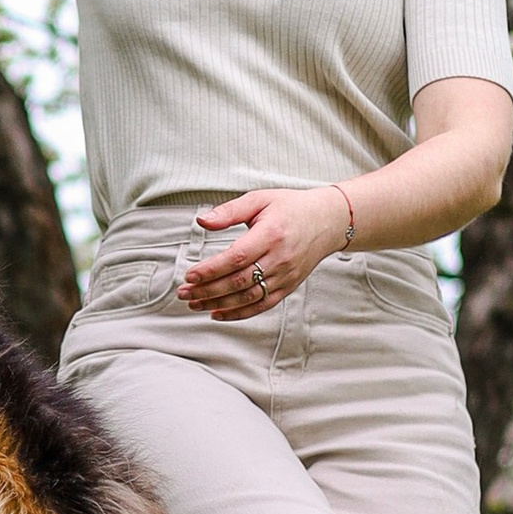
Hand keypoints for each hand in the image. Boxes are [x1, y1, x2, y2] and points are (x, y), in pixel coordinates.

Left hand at [177, 186, 354, 317]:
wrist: (328, 221)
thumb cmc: (290, 207)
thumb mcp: (259, 199)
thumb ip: (229, 211)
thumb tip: (201, 220)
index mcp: (271, 234)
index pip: (236, 258)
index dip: (211, 269)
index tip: (189, 276)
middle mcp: (280, 258)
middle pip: (239, 281)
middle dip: (208, 290)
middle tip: (184, 294)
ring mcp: (285, 276)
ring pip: (248, 297)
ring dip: (218, 304)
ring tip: (194, 304)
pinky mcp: (288, 286)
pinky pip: (262, 305)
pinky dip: (239, 313)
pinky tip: (218, 313)